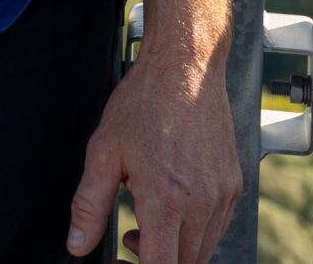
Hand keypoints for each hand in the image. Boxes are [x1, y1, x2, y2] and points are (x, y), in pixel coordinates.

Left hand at [68, 57, 241, 261]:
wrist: (187, 67)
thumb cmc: (145, 102)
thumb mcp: (103, 152)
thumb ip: (89, 206)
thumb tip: (78, 244)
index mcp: (166, 200)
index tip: (120, 263)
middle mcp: (202, 204)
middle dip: (154, 262)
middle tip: (130, 239)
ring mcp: (222, 196)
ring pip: (203, 250)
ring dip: (175, 250)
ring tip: (147, 220)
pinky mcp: (234, 185)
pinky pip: (217, 228)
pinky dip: (194, 232)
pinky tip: (172, 207)